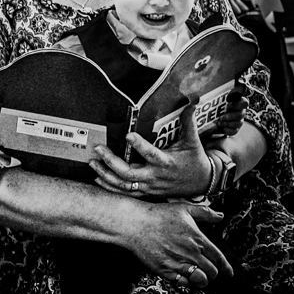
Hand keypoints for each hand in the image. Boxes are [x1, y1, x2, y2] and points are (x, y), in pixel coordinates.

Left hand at [92, 130, 212, 198]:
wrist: (201, 183)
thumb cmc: (195, 159)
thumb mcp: (193, 140)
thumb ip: (189, 121)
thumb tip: (193, 101)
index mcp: (166, 162)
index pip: (150, 154)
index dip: (139, 145)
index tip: (128, 134)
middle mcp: (155, 176)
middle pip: (129, 173)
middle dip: (111, 162)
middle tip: (99, 149)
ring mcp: (149, 186)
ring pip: (123, 185)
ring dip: (106, 175)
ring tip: (93, 162)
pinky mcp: (146, 192)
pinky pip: (125, 193)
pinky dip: (110, 187)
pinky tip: (98, 178)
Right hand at [117, 199, 232, 286]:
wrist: (136, 224)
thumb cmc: (160, 214)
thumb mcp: (185, 209)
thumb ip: (205, 213)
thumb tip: (221, 216)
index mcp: (198, 239)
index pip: (218, 258)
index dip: (226, 268)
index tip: (229, 273)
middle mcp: (190, 253)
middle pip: (211, 272)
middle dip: (214, 274)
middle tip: (210, 273)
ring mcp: (177, 263)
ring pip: (199, 280)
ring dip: (202, 281)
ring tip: (200, 278)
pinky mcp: (164, 271)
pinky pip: (182, 283)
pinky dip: (187, 283)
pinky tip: (186, 278)